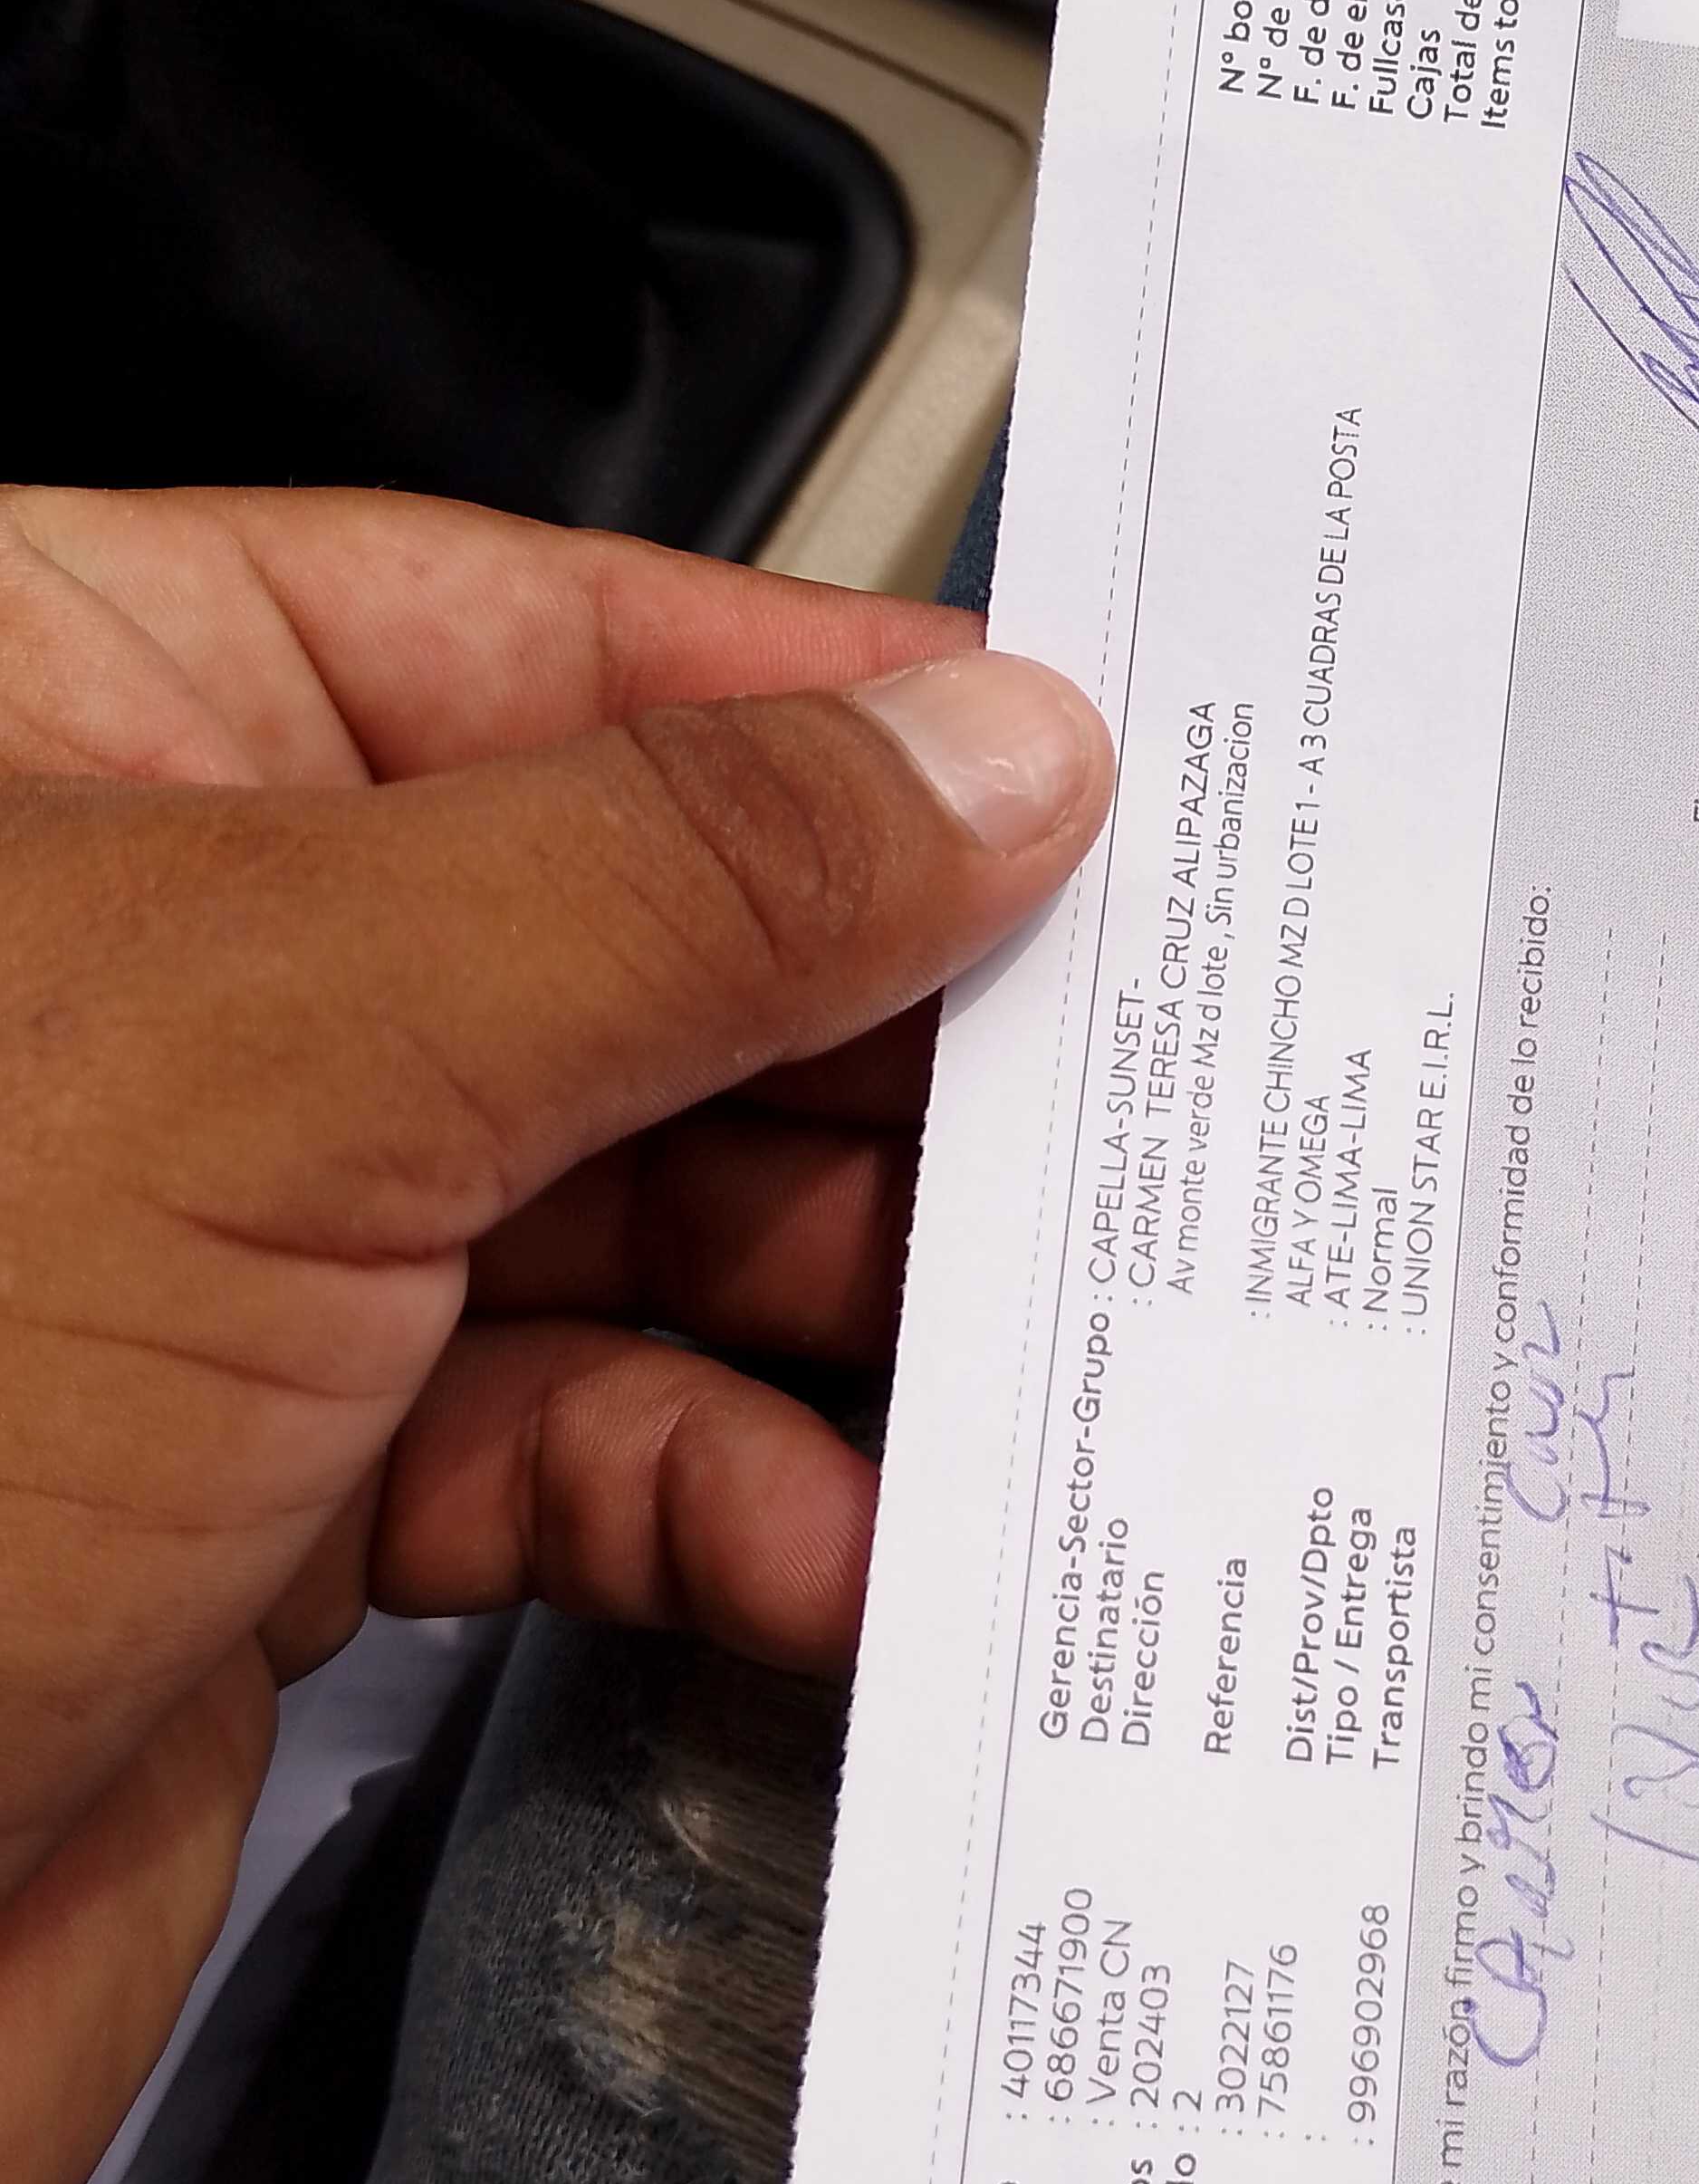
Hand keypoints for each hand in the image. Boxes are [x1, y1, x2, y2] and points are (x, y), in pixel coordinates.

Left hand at [0, 486, 1110, 2183]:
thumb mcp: (283, 1045)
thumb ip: (674, 880)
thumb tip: (987, 752)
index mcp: (66, 720)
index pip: (531, 637)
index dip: (826, 714)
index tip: (1083, 780)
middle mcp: (152, 963)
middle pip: (625, 931)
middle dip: (872, 1041)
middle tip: (1109, 1106)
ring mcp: (211, 1240)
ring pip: (631, 1201)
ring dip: (833, 1293)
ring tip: (1012, 1346)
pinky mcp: (264, 1496)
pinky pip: (569, 1440)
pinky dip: (718, 1495)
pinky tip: (823, 1545)